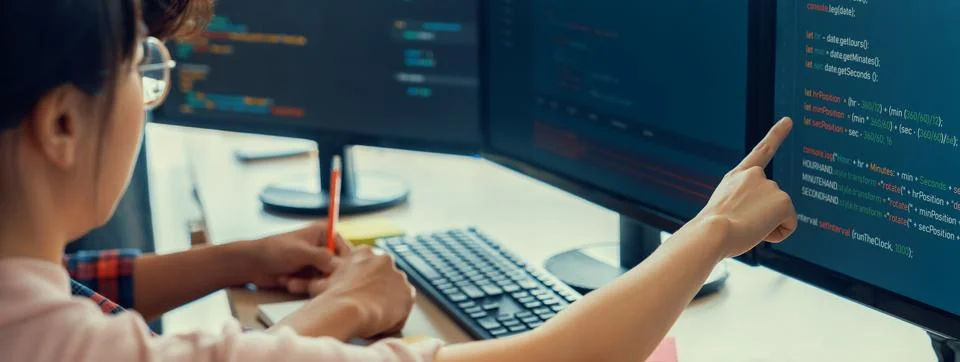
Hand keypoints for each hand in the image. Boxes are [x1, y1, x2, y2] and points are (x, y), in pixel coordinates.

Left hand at [237, 222, 352, 287]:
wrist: (251, 264)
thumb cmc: (274, 250)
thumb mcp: (300, 252)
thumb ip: (322, 257)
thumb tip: (341, 266)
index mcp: (324, 234)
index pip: (346, 249)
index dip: (344, 262)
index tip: (337, 272)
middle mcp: (323, 248)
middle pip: (338, 266)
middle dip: (325, 276)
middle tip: (315, 280)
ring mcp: (315, 263)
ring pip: (326, 279)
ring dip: (311, 282)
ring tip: (292, 279)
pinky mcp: (308, 277)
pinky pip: (315, 286)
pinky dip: (303, 286)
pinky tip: (289, 282)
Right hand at [298, 246, 414, 337]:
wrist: (347, 308)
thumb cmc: (333, 296)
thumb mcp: (321, 284)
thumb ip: (319, 280)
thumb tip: (295, 283)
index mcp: (364, 252)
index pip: (370, 263)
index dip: (367, 279)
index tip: (363, 289)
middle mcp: (385, 259)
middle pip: (385, 275)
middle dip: (379, 289)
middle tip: (367, 304)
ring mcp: (398, 275)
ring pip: (396, 291)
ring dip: (388, 301)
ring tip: (374, 315)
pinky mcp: (408, 293)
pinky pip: (403, 306)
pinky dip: (396, 315)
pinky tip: (383, 322)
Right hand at [695, 117, 797, 257]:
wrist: (711, 232)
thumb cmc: (710, 230)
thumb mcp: (723, 210)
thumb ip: (742, 206)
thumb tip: (755, 222)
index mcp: (738, 176)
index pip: (761, 151)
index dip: (777, 134)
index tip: (789, 120)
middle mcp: (755, 175)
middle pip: (771, 203)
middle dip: (761, 218)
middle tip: (739, 224)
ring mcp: (771, 186)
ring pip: (778, 216)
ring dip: (766, 227)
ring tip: (744, 227)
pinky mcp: (784, 201)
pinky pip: (789, 225)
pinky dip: (778, 234)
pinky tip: (758, 231)